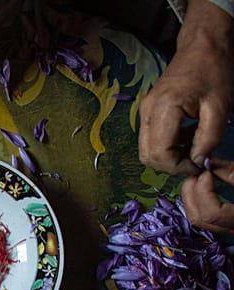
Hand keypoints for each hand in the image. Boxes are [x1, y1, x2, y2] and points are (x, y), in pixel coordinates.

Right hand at [138, 0, 233, 174]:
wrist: (203, 46)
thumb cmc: (214, 72)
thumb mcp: (220, 107)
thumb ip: (209, 138)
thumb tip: (199, 162)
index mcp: (163, 110)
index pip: (159, 154)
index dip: (179, 167)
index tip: (200, 166)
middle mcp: (147, 113)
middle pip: (147, 156)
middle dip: (171, 166)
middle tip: (196, 162)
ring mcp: (145, 112)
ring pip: (148, 150)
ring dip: (170, 156)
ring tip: (194, 147)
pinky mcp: (149, 112)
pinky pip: (152, 139)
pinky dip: (168, 146)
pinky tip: (188, 136)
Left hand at [181, 162, 233, 233]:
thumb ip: (231, 173)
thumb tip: (207, 161)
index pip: (211, 214)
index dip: (203, 191)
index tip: (205, 172)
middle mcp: (231, 230)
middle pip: (198, 218)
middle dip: (192, 193)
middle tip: (196, 173)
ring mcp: (227, 230)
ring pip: (197, 219)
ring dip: (192, 196)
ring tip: (199, 178)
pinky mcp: (224, 225)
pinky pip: (203, 217)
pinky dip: (198, 201)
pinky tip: (203, 186)